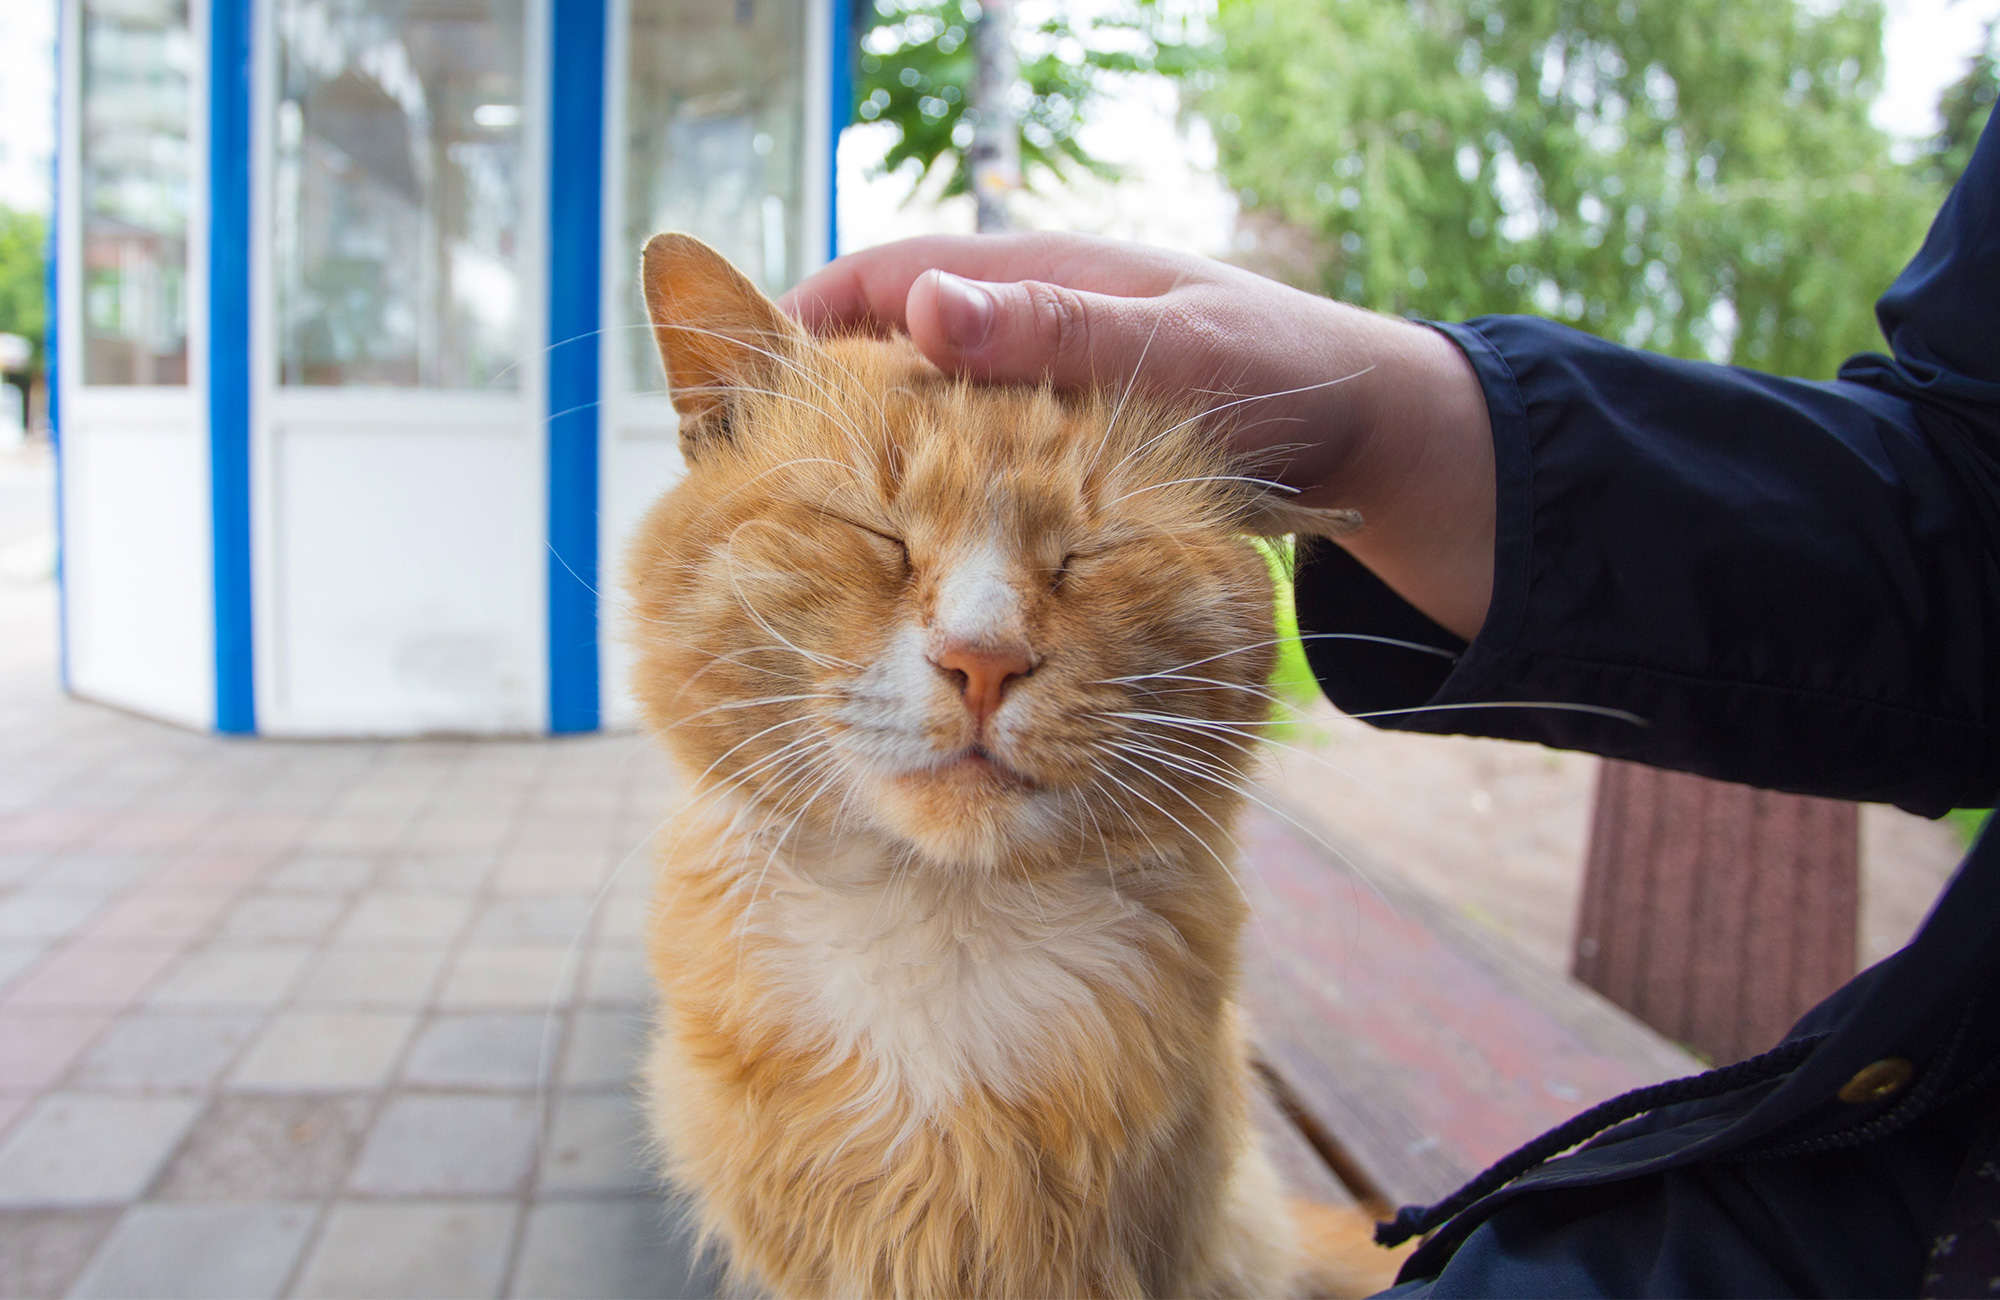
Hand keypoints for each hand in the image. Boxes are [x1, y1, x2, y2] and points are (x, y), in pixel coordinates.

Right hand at [780, 233, 1497, 640]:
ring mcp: (1037, 399)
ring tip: (808, 552)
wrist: (1369, 436)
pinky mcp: (1060, 462)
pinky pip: (971, 481)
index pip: (878, 283)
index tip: (735, 394)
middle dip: (816, 417)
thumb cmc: (1281, 373)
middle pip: (881, 363)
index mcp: (1031, 278)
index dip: (798, 330)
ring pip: (922, 430)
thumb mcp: (1173, 350)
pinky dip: (932, 516)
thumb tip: (924, 311)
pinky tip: (910, 578)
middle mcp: (1019, 333)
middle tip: (750, 493)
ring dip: (870, 478)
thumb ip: (1053, 330)